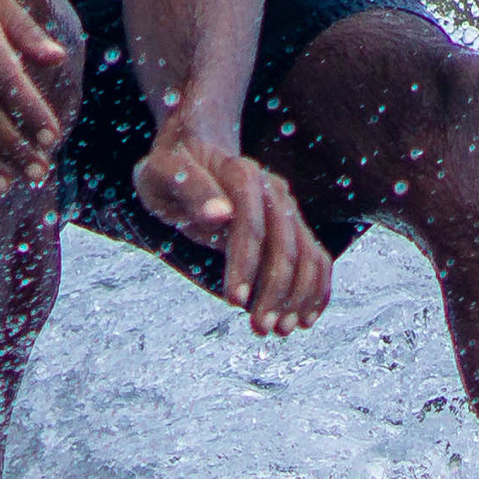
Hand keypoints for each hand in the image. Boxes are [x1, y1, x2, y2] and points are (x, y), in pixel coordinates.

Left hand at [136, 130, 331, 335]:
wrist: (196, 148)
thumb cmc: (170, 167)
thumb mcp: (162, 172)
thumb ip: (190, 188)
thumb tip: (221, 215)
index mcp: (240, 174)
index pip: (250, 224)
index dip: (245, 265)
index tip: (234, 301)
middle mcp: (272, 189)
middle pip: (285, 244)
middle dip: (275, 290)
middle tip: (260, 328)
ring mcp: (286, 206)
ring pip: (307, 253)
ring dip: (298, 296)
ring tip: (280, 329)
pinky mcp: (292, 222)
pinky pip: (316, 255)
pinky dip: (317, 288)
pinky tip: (304, 318)